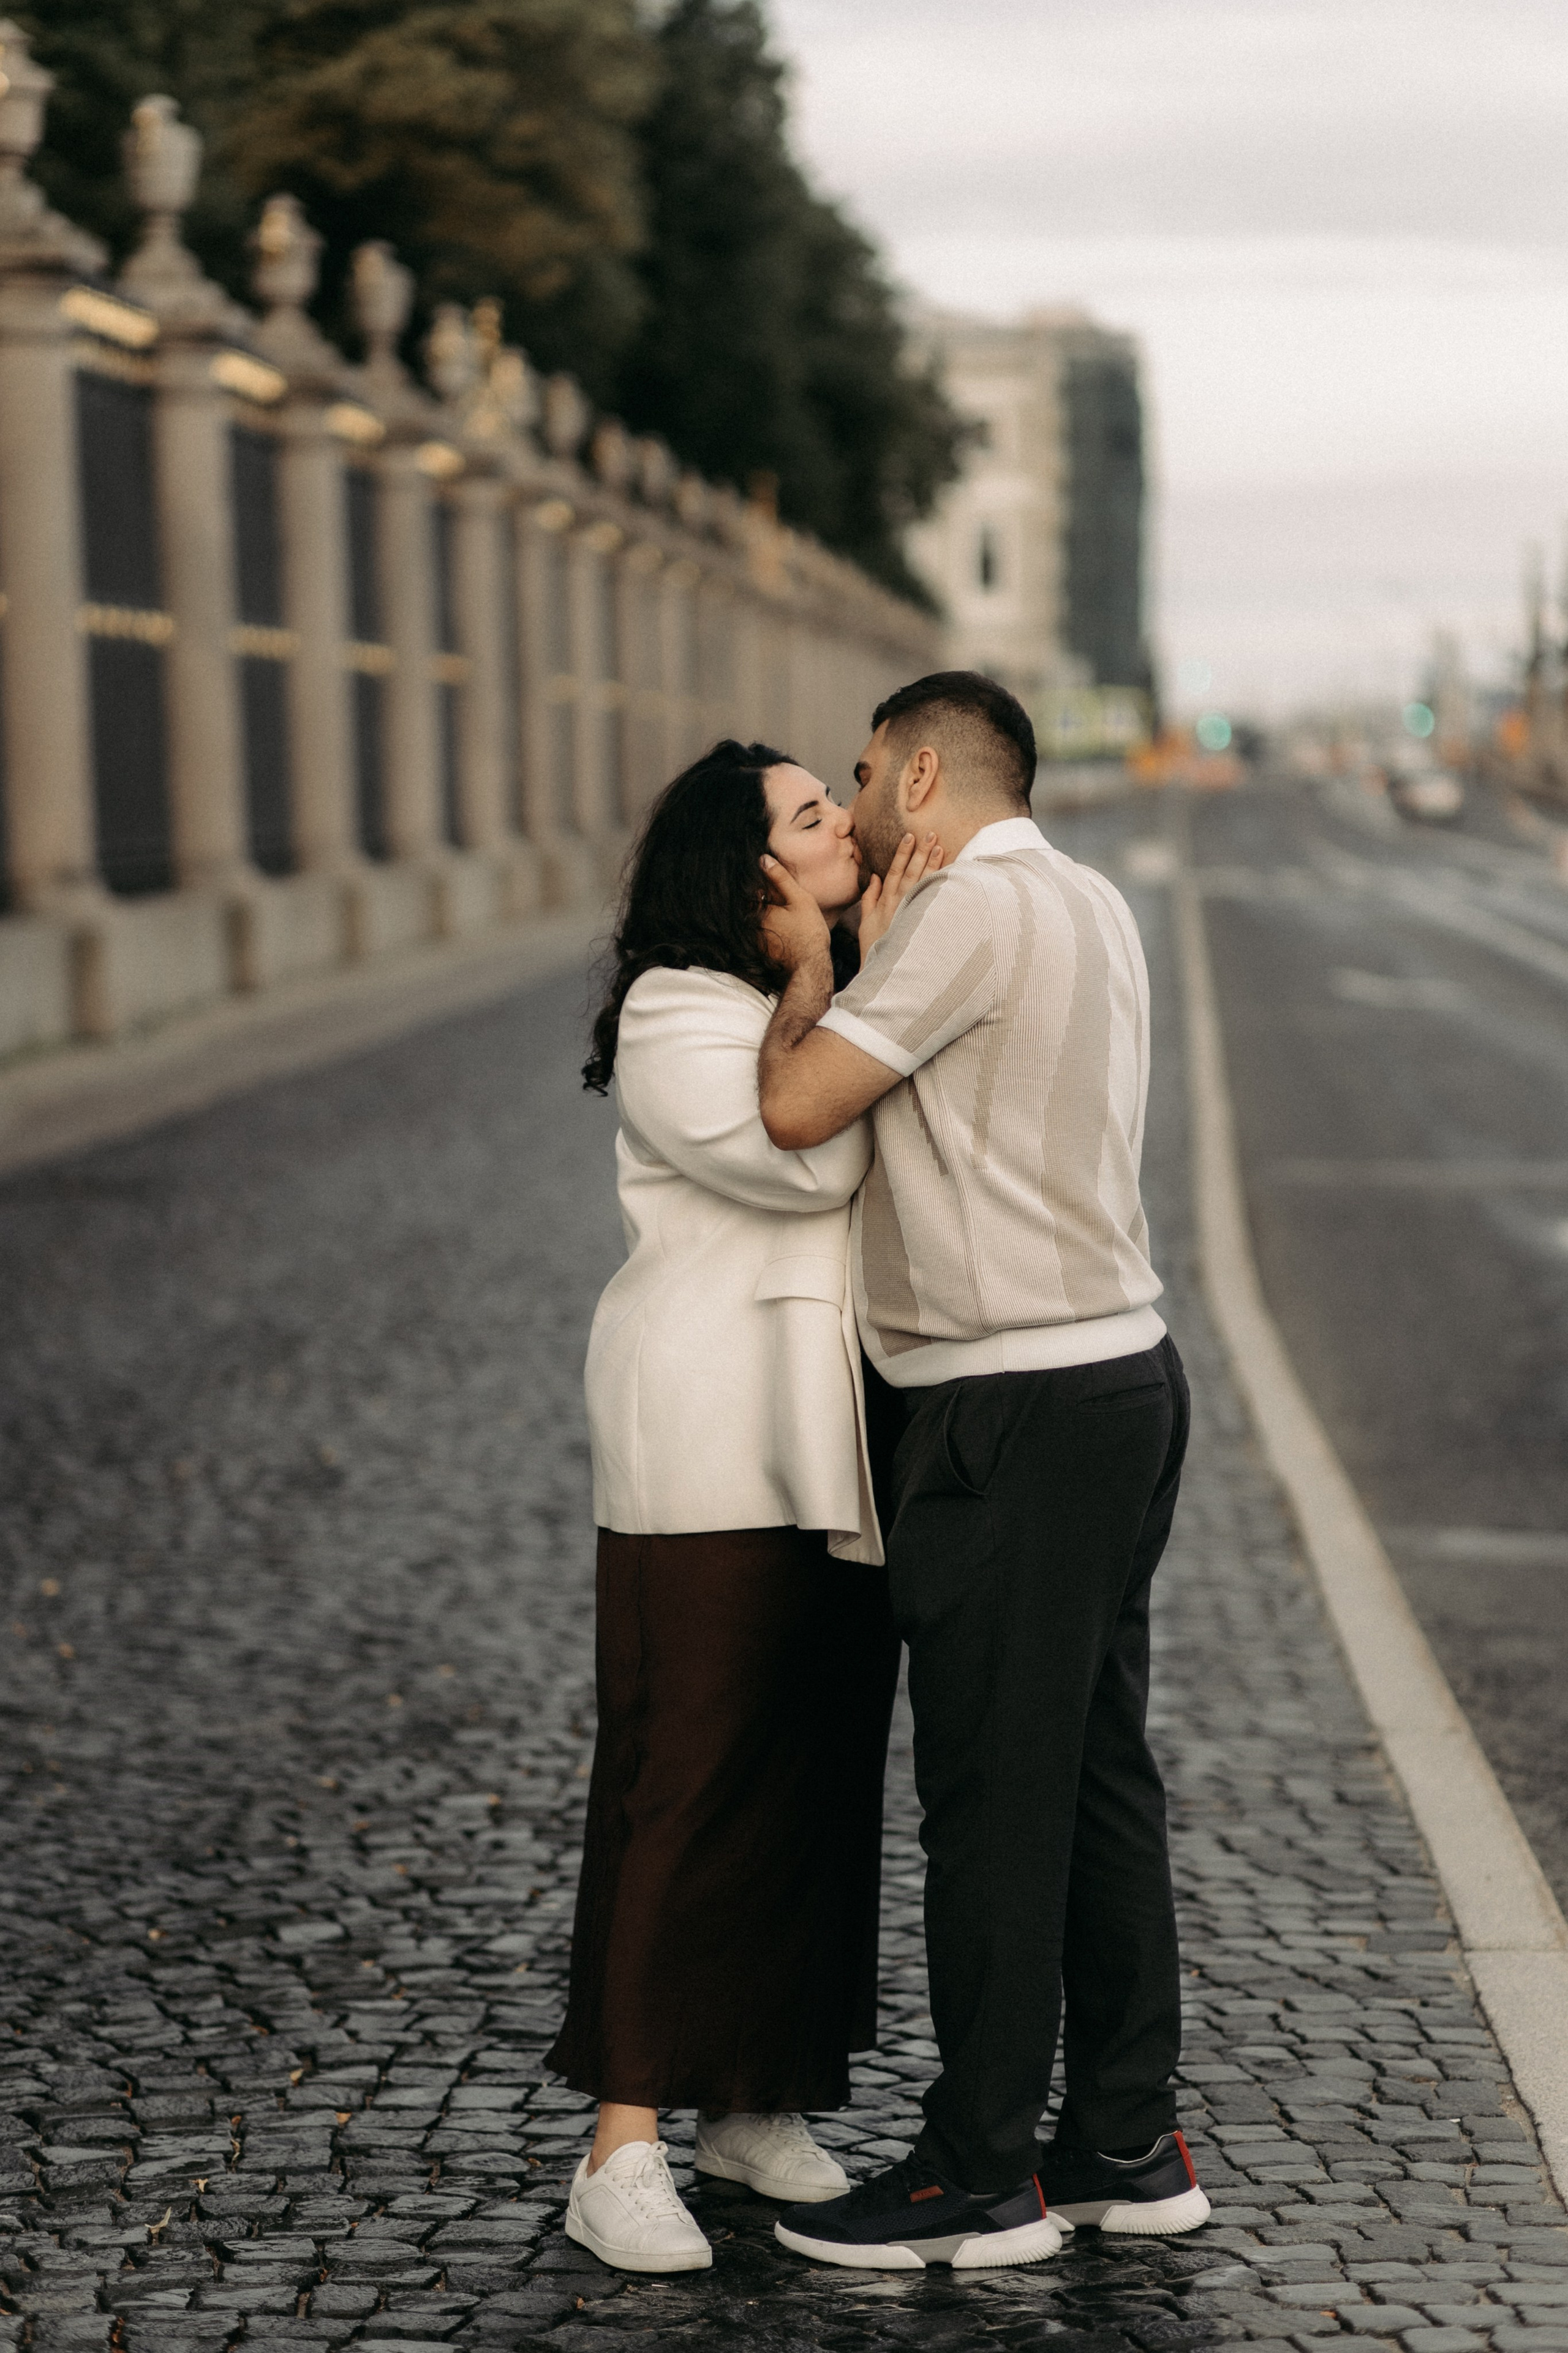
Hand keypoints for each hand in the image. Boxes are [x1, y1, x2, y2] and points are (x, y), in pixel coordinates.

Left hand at [760, 853, 832, 974]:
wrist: (810, 968)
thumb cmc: (808, 933)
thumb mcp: (800, 900)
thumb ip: (781, 878)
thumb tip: (763, 859)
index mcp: (758, 910)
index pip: (749, 890)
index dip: (757, 882)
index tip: (763, 879)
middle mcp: (751, 925)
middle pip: (751, 905)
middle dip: (760, 898)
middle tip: (773, 896)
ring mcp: (754, 939)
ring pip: (755, 919)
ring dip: (762, 913)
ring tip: (781, 914)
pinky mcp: (760, 951)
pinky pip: (759, 933)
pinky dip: (766, 928)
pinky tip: (781, 929)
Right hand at [857, 832, 942, 963]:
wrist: (882, 971)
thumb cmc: (874, 947)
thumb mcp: (865, 921)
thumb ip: (869, 897)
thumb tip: (875, 877)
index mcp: (886, 901)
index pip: (895, 870)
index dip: (902, 853)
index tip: (909, 837)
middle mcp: (899, 903)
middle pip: (911, 872)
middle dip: (920, 852)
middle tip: (930, 833)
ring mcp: (910, 912)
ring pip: (923, 883)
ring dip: (931, 864)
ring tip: (940, 846)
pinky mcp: (919, 922)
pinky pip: (930, 900)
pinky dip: (938, 886)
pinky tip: (947, 873)